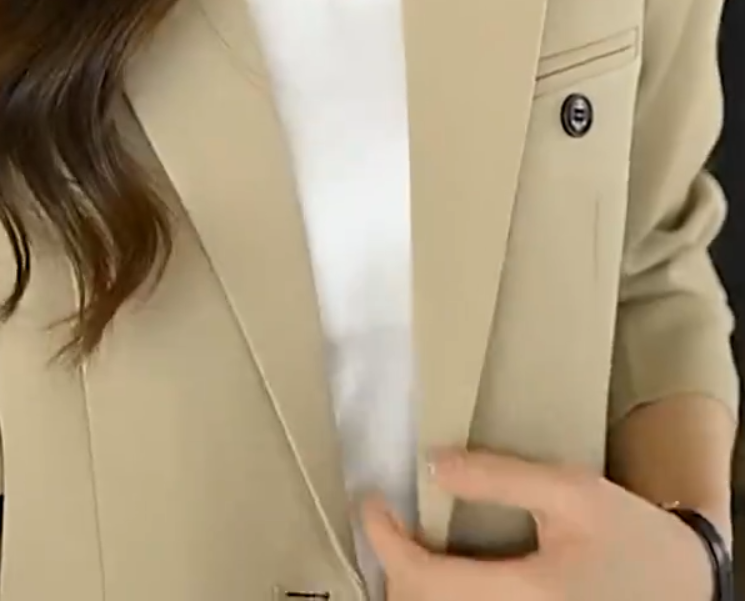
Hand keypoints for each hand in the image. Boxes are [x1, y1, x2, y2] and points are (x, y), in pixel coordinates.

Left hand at [359, 448, 714, 600]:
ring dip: (411, 585)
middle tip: (385, 517)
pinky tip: (437, 569)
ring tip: (406, 540)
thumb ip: (500, 477)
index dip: (385, 539)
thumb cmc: (630, 535)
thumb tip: (431, 465)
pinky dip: (437, 596)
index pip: (426, 579)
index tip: (371, 499)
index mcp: (525, 595)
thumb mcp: (570, 490)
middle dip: (392, 564)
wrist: (683, 586)